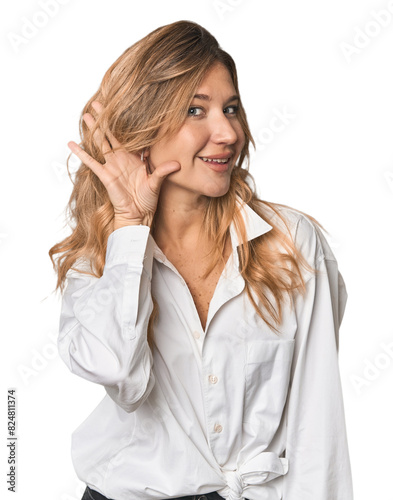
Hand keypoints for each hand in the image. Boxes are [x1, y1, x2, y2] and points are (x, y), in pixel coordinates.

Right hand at [68, 100, 180, 228]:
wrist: (137, 214)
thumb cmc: (147, 200)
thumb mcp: (156, 183)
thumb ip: (163, 171)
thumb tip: (177, 163)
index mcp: (135, 158)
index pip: (130, 137)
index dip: (127, 124)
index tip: (124, 108)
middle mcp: (122, 159)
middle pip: (112, 134)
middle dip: (106, 119)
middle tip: (99, 103)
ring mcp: (112, 166)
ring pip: (101, 143)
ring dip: (94, 129)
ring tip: (86, 115)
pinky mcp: (105, 175)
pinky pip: (91, 162)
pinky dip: (81, 153)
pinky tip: (71, 143)